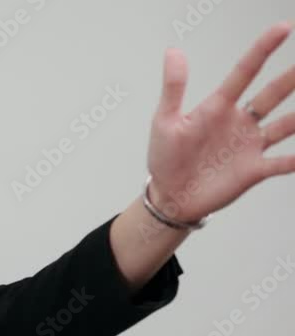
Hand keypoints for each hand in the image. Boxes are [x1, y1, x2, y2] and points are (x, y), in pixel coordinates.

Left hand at [146, 20, 294, 222]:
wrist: (169, 196)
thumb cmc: (165, 158)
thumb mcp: (164, 121)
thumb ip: (173, 88)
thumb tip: (173, 51)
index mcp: (219, 107)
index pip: (245, 72)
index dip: (263, 49)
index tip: (283, 28)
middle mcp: (240, 122)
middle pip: (272, 94)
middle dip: (291, 77)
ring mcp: (249, 145)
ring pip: (285, 125)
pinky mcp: (253, 170)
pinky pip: (280, 163)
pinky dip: (293, 159)